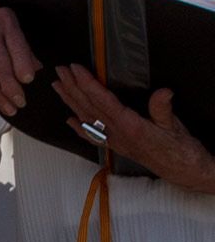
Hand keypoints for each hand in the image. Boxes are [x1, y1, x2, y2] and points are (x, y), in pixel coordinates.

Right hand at [0, 1, 38, 116]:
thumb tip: (37, 67)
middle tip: (20, 101)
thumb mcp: (7, 27)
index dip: (22, 65)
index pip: (16, 45)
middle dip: (11, 87)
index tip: (28, 80)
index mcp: (5, 21)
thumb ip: (22, 47)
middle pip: (1, 63)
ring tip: (7, 107)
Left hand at [54, 65, 214, 192]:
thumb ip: (163, 109)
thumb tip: (163, 92)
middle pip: (88, 107)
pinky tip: (69, 121)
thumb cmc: (180, 149)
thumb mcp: (174, 126)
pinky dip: (79, 128)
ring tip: (57, 86)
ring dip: (70, 101)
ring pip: (86, 118)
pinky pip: (93, 137)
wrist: (184, 173)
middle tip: (60, 70)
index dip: (87, 83)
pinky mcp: (117, 147)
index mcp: (129, 126)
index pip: (101, 100)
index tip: (75, 68)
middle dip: (72, 87)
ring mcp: (114, 141)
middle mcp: (116, 134)